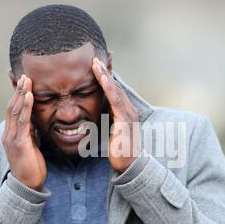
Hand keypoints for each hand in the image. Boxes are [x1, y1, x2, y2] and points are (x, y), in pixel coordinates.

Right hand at [2, 74, 46, 190]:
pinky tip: (29, 96)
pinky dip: (26, 107)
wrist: (27, 185)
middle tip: (24, 75)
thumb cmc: (31, 165)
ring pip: (15, 111)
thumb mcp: (30, 144)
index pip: (13, 110)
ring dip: (21, 94)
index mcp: (11, 134)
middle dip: (18, 91)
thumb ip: (30, 132)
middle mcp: (8, 134)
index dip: (17, 96)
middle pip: (12, 107)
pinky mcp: (19, 144)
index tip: (23, 83)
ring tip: (26, 81)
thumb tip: (34, 120)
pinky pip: (23, 122)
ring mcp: (12, 138)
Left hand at [92, 57, 140, 172]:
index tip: (97, 64)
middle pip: (115, 86)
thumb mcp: (111, 131)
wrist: (129, 166)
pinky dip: (109, 88)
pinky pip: (116, 101)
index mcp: (126, 112)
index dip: (106, 77)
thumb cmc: (119, 151)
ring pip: (116, 91)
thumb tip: (98, 113)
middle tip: (95, 57)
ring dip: (105, 76)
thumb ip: (107, 120)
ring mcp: (129, 115)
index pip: (114, 90)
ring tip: (96, 63)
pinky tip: (102, 79)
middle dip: (105, 71)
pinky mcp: (125, 122)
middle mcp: (129, 111)